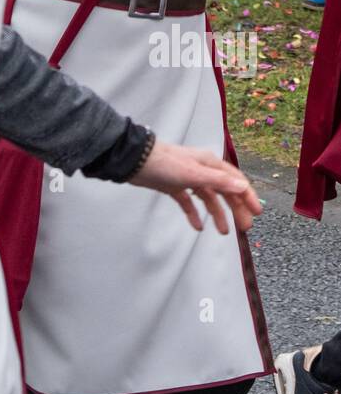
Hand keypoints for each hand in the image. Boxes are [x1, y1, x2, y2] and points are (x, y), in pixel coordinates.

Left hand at [131, 140, 260, 233]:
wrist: (136, 161)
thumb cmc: (167, 164)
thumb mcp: (195, 174)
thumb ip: (219, 181)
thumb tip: (243, 187)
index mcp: (210, 164)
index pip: (235, 181)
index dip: (247, 196)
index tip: (257, 213)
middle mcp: (202, 170)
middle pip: (224, 191)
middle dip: (236, 209)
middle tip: (244, 228)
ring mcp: (188, 179)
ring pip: (208, 198)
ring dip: (217, 214)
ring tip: (223, 231)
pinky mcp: (175, 187)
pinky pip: (189, 202)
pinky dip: (194, 214)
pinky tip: (198, 227)